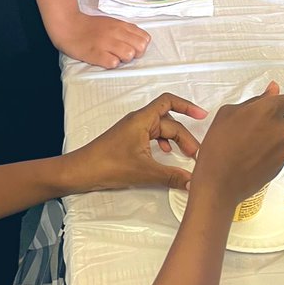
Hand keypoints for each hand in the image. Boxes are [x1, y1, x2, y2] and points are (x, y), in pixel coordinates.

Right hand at [52, 10, 149, 69]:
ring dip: (124, 59)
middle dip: (136, 54)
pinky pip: (113, 63)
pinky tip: (104, 59)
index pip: (144, 38)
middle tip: (124, 54)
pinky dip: (111, 64)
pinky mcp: (96, 54)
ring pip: (129, 55)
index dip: (141, 46)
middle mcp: (115, 33)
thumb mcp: (111, 23)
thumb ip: (125, 30)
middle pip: (140, 47)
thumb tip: (139, 40)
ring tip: (114, 57)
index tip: (132, 47)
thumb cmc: (90, 27)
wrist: (68, 25)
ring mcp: (106, 43)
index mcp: (120, 25)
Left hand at [67, 92, 208, 192]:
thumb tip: (193, 181)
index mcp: (143, 119)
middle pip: (169, 122)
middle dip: (185, 136)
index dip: (187, 106)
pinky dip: (163, 145)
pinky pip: (152, 138)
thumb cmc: (109, 165)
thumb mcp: (144, 172)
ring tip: (186, 156)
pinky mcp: (128, 141)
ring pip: (161, 131)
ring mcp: (133, 130)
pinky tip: (166, 156)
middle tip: (197, 155)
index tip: (203, 116)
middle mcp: (139, 121)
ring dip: (175, 141)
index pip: (169, 102)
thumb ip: (172, 175)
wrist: (80, 171)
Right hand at [188, 82, 283, 211]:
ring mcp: (283, 147)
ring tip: (246, 145)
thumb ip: (255, 100)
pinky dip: (269, 151)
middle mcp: (280, 128)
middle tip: (248, 128)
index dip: (280, 102)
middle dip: (270, 120)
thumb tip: (272, 90)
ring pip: (281, 135)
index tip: (271, 106)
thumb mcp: (228, 113)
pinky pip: (279, 151)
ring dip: (269, 136)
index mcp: (268, 110)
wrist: (219, 183)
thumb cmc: (219, 148)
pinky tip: (251, 156)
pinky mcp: (282, 164)